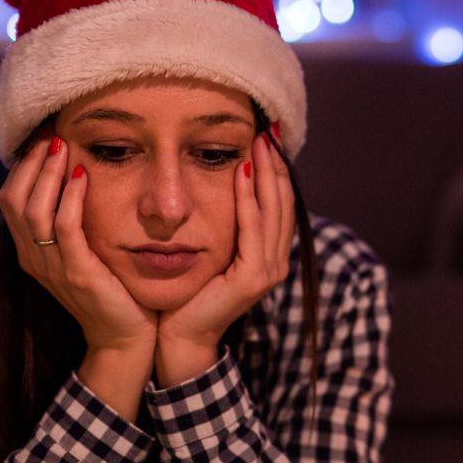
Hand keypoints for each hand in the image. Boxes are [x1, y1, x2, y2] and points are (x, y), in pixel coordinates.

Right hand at [0, 130, 156, 355]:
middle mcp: (33, 259)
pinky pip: (65, 228)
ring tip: (63, 146)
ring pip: (33, 209)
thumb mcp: (81, 253)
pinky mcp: (77, 274)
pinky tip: (83, 175)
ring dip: (48, 172)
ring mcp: (52, 268)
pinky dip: (71, 197)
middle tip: (51, 133)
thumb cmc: (110, 291)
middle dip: (32, 161)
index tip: (43, 137)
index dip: (23, 165)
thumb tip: (73, 177)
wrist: (124, 338)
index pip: (9, 198)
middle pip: (13, 199)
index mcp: (29, 252)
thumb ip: (70, 224)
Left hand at [155, 130, 294, 385]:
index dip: (275, 168)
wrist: (179, 334)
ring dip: (265, 172)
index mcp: (268, 253)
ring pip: (272, 210)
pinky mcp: (253, 278)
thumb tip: (222, 182)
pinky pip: (253, 228)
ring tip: (259, 141)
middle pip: (283, 200)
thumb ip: (224, 224)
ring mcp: (268, 270)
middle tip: (268, 128)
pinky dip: (247, 198)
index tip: (267, 135)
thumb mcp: (211, 250)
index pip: (278, 202)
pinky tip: (240, 171)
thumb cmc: (188, 293)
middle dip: (275, 162)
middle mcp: (275, 260)